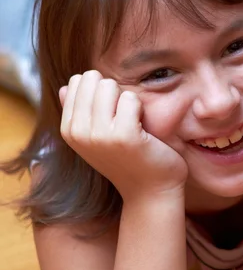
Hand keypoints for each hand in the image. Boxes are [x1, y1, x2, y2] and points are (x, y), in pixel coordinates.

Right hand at [59, 71, 187, 199]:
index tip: (110, 116)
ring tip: (132, 124)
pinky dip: (140, 109)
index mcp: (68, 130)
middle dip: (113, 92)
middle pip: (93, 79)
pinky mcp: (124, 136)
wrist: (150, 190)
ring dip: (126, 100)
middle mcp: (79, 132)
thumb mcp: (95, 136)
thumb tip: (64, 87)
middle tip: (123, 118)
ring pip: (110, 85)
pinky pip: (130, 98)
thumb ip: (79, 110)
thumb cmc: (126, 158)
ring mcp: (99, 135)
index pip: (77, 81)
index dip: (100, 92)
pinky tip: (142, 130)